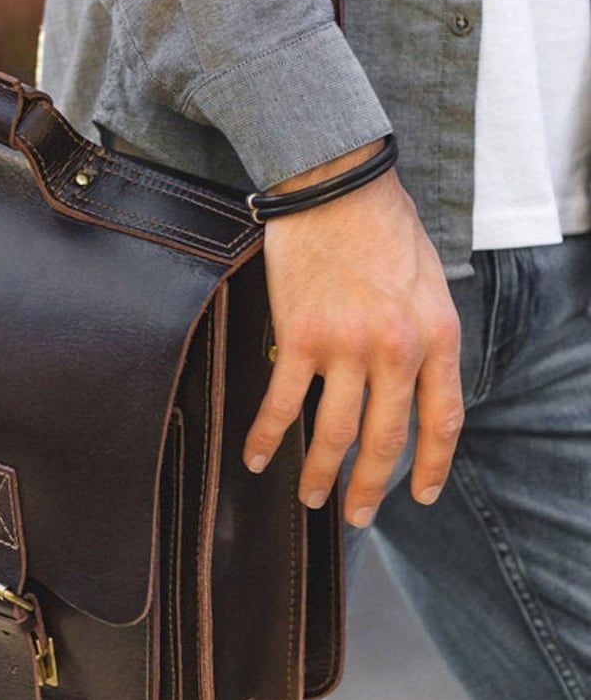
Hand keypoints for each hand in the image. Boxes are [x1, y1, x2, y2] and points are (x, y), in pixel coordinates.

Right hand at [242, 145, 464, 525]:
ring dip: (320, 473)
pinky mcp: (299, 337)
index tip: (421, 495)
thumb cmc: (381, 223)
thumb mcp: (428, 282)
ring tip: (310, 497)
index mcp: (437, 336)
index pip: (442, 419)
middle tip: (355, 515)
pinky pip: (282, 402)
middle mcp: (396, 349)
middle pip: (385, 439)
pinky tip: (257, 456)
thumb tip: (410, 381)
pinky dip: (267, 436)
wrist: (336, 184)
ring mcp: (347, 347)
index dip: (433, 466)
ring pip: (334, 432)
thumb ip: (424, 334)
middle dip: (370, 487)